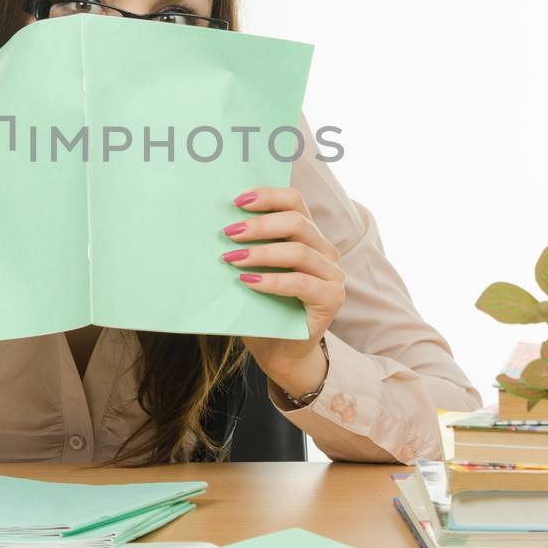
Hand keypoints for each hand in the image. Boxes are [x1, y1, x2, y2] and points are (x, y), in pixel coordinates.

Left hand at [223, 187, 344, 398]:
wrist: (278, 351)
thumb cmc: (262, 307)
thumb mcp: (252, 271)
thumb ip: (245, 247)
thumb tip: (214, 224)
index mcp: (309, 235)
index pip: (294, 201)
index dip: (267, 196)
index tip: (236, 201)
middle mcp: (325, 250)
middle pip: (297, 222)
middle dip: (260, 225)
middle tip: (228, 233)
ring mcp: (333, 275)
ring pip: (299, 251)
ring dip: (262, 253)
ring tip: (232, 259)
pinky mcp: (332, 299)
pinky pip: (301, 283)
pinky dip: (273, 280)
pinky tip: (248, 282)